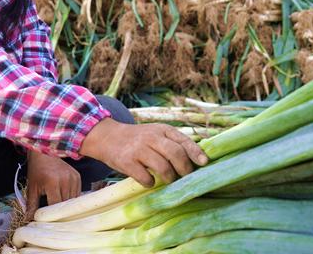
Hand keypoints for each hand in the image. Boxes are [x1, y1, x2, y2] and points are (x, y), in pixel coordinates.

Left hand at [24, 150, 80, 220]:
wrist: (45, 152)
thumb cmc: (37, 170)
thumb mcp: (32, 187)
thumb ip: (31, 204)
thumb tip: (29, 219)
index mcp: (52, 182)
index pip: (55, 205)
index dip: (51, 214)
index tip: (47, 219)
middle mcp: (65, 180)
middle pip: (65, 204)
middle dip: (58, 211)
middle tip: (52, 215)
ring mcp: (73, 178)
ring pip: (73, 200)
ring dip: (66, 205)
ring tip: (59, 206)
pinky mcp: (77, 176)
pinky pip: (77, 193)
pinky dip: (72, 198)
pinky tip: (65, 198)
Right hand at [79, 118, 208, 187]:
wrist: (108, 137)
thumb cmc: (139, 139)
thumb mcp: (157, 133)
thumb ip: (174, 142)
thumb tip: (199, 159)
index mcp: (162, 129)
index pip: (183, 140)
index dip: (196, 153)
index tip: (204, 163)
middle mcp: (151, 137)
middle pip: (176, 154)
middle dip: (184, 169)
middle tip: (185, 177)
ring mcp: (138, 149)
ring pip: (163, 167)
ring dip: (170, 178)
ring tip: (169, 180)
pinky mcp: (127, 162)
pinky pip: (145, 177)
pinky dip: (151, 182)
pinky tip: (150, 181)